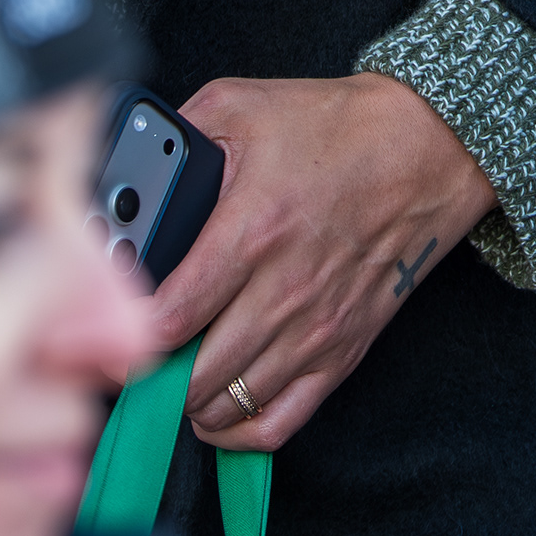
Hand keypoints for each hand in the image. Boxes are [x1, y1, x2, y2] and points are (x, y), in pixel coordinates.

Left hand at [147, 73, 494, 449]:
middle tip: (132, 355)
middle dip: (151, 374)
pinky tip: (217, 408)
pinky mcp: (344, 350)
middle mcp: (285, 289)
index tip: (106, 329)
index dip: (125, 334)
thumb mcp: (246, 103)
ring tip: (171, 373)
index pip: (168, 318)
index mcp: (254, 228)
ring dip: (188, 401)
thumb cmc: (338, 125)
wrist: (428, 146)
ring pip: (229, 406)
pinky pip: (279, 423)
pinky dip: (238, 431)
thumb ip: (179, 132)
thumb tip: (128, 165)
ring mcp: (317, 328)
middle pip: (193, 376)